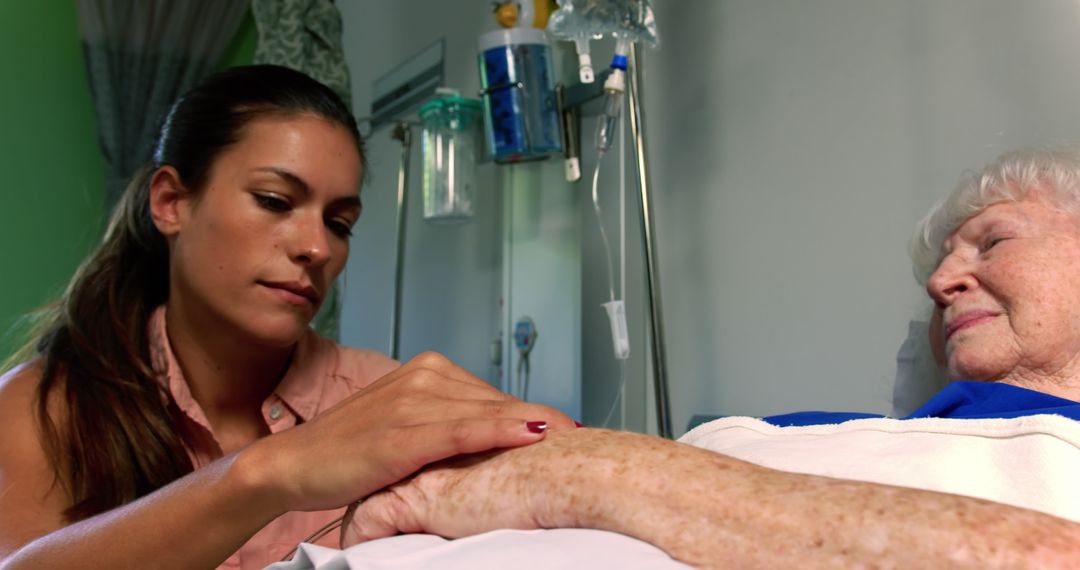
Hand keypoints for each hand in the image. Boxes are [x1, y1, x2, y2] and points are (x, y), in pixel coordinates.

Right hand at [244, 352, 574, 513]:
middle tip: (585, 439)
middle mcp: (424, 375)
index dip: (534, 417)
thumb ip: (450, 425)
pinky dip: (503, 431)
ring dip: (533, 429)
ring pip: (490, 414)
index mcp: (427, 370)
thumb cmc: (349, 452)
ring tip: (575, 442)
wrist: (294, 466)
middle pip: (500, 403)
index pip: (495, 396)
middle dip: (542, 424)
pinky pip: (466, 429)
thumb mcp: (407, 430)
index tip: (573, 430)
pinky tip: (536, 434)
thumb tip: (501, 436)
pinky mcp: (405, 431)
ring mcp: (414, 400)